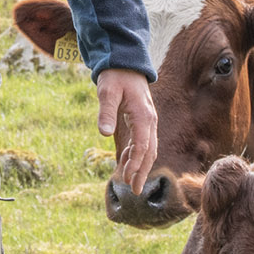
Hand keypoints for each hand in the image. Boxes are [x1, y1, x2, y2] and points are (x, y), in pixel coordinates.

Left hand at [96, 68, 157, 193]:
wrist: (125, 62)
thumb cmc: (115, 76)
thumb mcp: (107, 91)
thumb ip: (106, 112)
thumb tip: (103, 133)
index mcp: (144, 116)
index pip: (143, 146)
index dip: (136, 164)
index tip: (128, 178)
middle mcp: (150, 121)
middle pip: (149, 152)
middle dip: (142, 172)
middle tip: (135, 190)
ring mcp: (148, 121)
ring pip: (148, 149)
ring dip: (140, 166)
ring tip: (131, 183)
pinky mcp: (142, 121)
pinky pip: (142, 142)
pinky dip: (135, 155)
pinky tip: (125, 164)